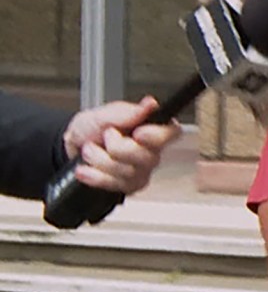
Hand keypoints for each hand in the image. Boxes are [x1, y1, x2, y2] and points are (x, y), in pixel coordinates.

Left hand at [63, 97, 179, 194]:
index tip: (137, 134)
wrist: (72, 148)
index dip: (157, 136)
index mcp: (152, 128)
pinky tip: (87, 168)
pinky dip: (94, 175)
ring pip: (127, 172)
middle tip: (105, 137)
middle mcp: (152, 151)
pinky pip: (114, 185)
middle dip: (117, 148)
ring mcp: (142, 171)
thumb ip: (126, 113)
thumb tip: (150, 105)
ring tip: (90, 150)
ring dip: (99, 160)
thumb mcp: (102, 115)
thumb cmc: (90, 128)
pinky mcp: (129, 186)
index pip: (171, 133)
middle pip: (146, 157)